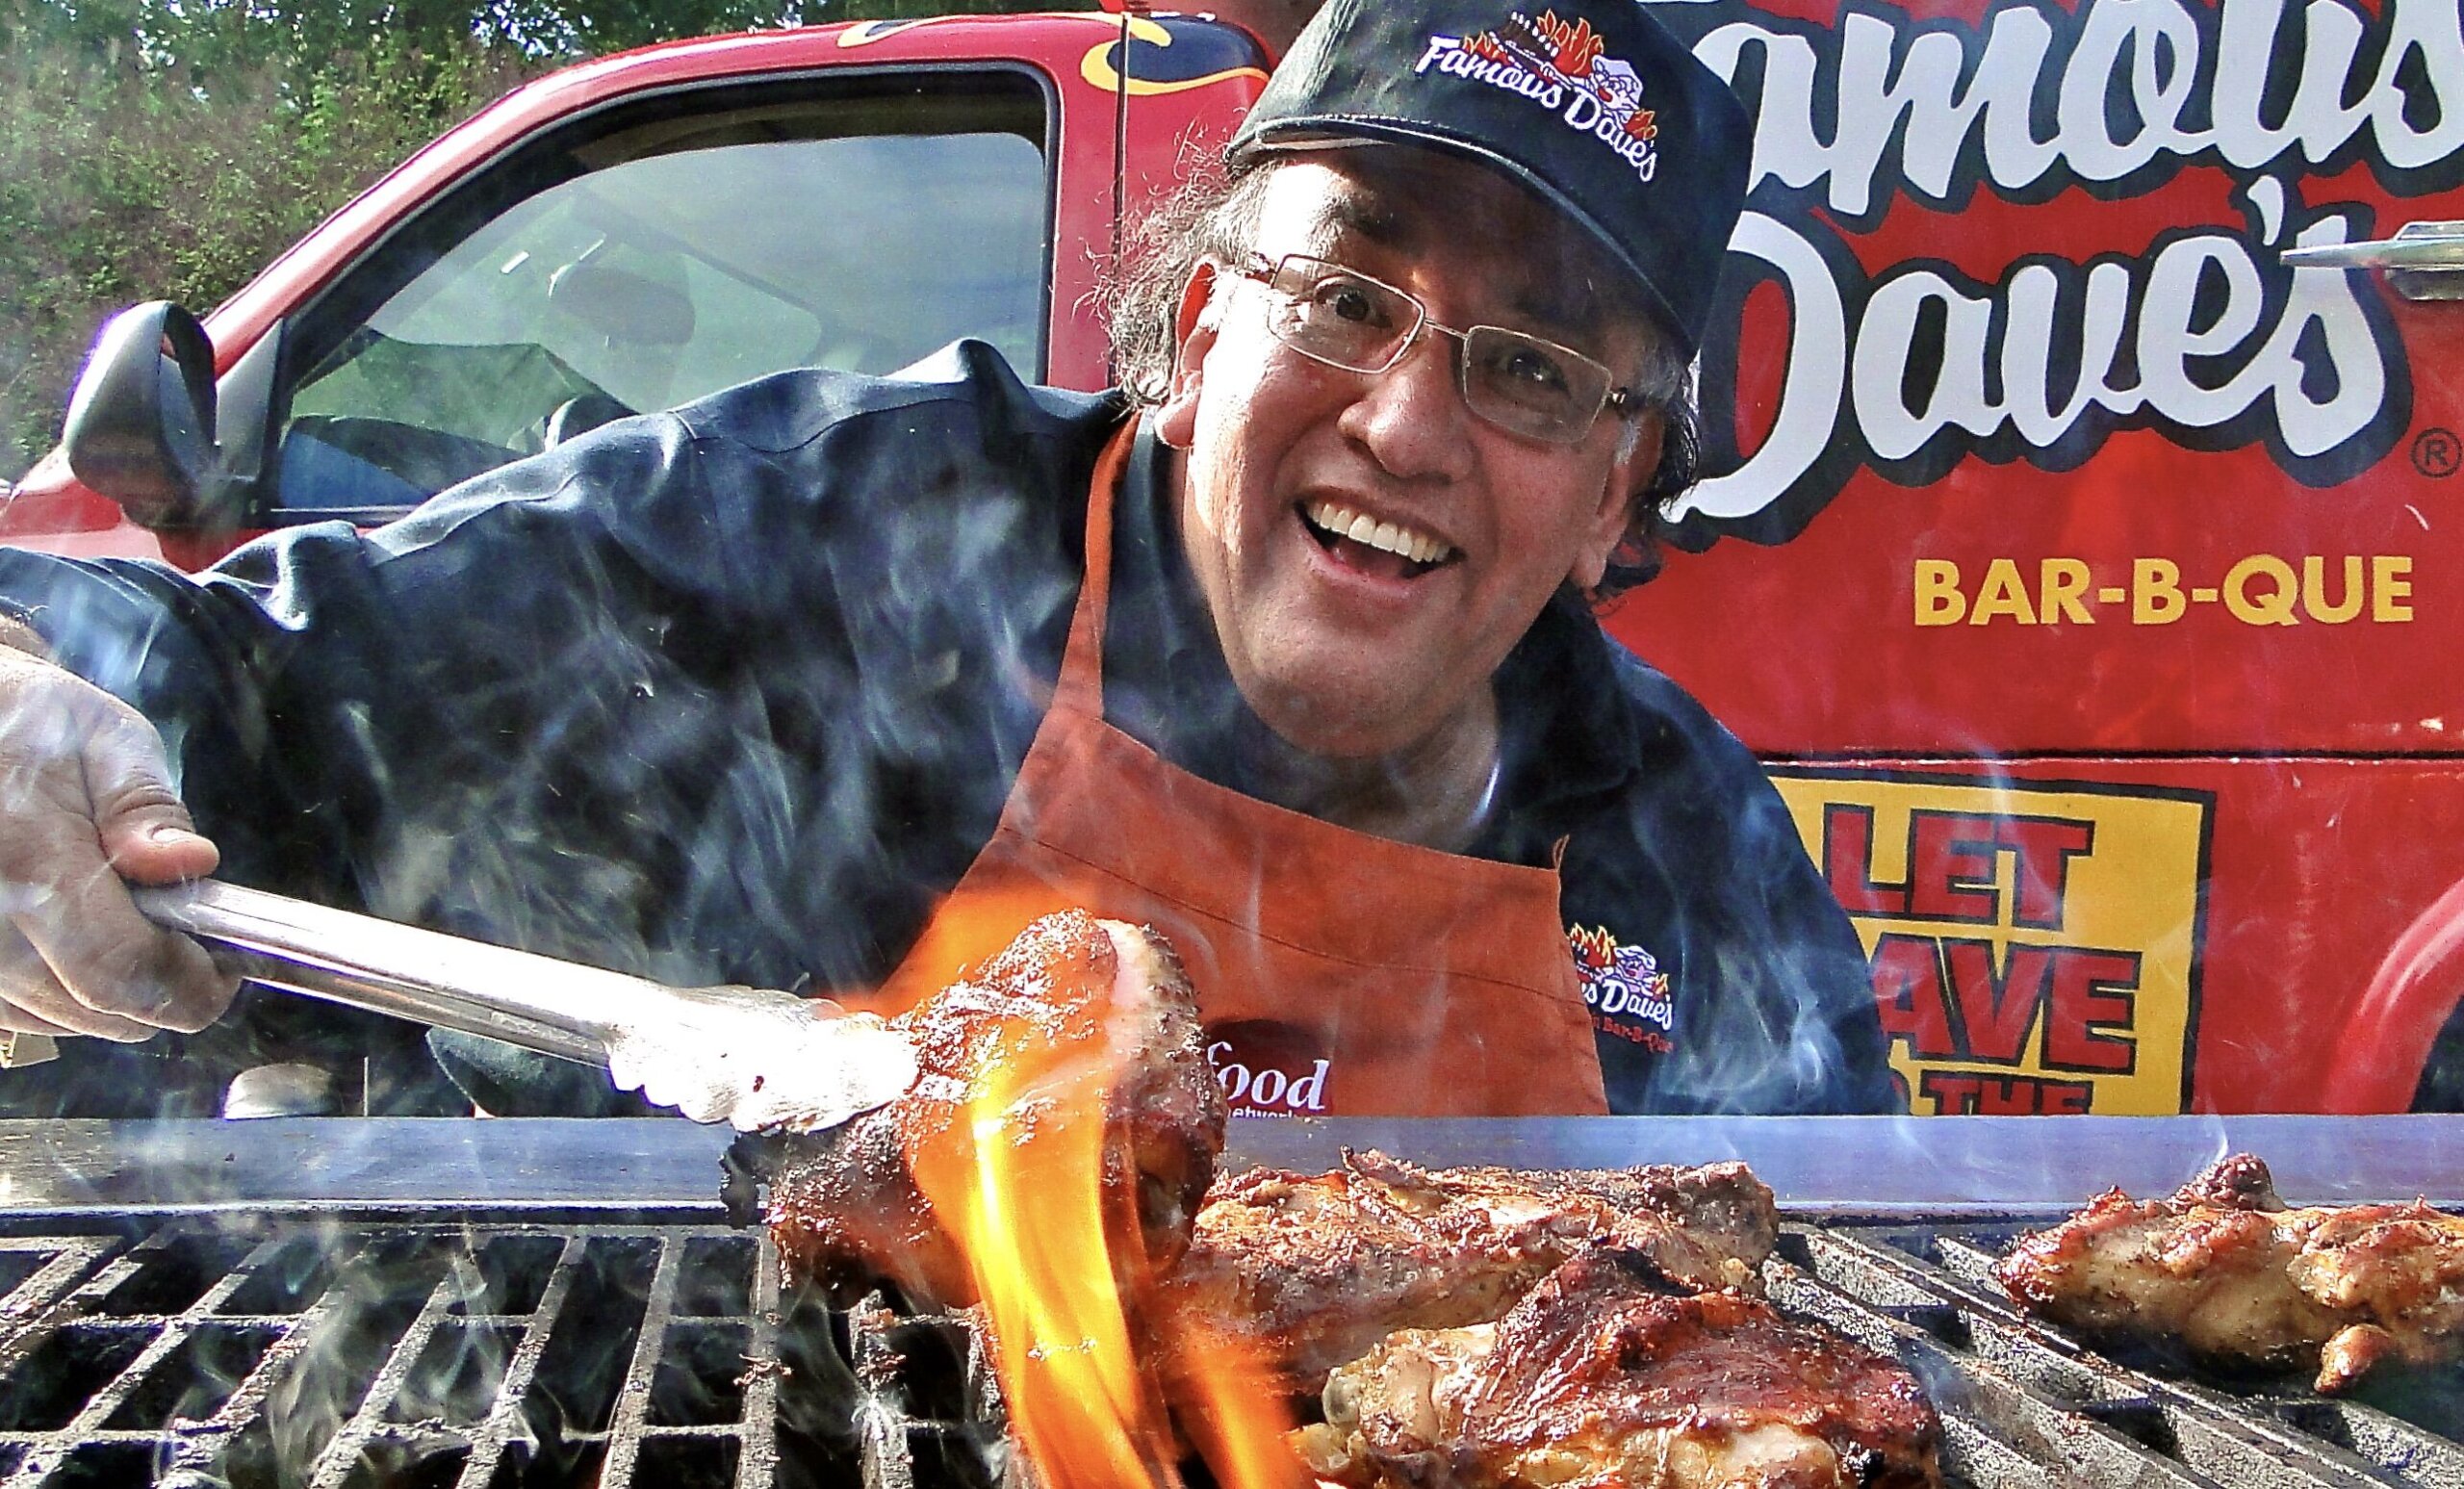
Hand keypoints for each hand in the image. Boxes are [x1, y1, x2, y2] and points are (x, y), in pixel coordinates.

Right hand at [0, 647, 237, 1038]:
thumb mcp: (103, 740)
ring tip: (134, 927)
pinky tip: (85, 940)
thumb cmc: (35, 728)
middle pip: (102, 1009)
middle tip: (194, 941)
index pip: (124, 969)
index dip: (192, 984)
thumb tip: (191, 863)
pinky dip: (74, 994)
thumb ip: (146, 808)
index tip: (228, 964)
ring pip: (69, 1021)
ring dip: (120, 994)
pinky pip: (31, 1015)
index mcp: (29, 859)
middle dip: (167, 988)